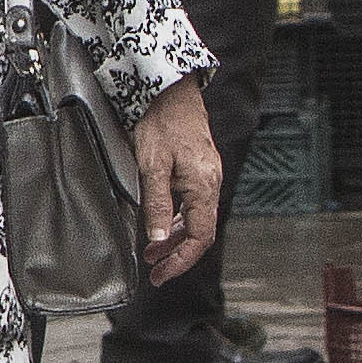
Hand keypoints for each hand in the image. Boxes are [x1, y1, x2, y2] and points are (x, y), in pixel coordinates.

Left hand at [136, 85, 223, 284]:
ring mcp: (206, 174)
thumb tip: (154, 239)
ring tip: (152, 252)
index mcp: (203, 186)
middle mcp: (210, 182)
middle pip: (199, 232)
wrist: (170, 86)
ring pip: (195, 218)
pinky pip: (192, 203)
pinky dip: (176, 219)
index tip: (161, 275)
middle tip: (155, 271)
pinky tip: (160, 223)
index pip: (199, 238)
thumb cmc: (160, 120)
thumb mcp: (151, 164)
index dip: (181, 261)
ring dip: (174, 238)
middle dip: (177, 255)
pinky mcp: (199, 167)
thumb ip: (154, 204)